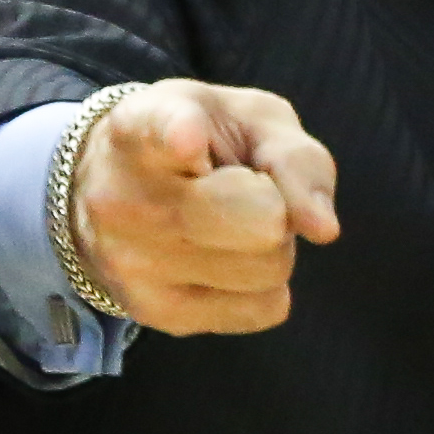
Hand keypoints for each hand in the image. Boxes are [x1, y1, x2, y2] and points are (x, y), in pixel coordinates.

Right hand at [71, 79, 338, 334]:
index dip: (180, 134)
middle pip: (263, 220)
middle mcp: (123, 199)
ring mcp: (132, 264)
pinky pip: (266, 309)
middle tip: (245, 189)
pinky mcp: (156, 313)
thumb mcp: (251, 120)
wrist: (110, 187)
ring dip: (269, 246)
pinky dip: (262, 286)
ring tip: (227, 222)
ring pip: (269, 269)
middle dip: (277, 205)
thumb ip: (296, 159)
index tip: (187, 139)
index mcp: (140, 128)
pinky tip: (219, 256)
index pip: (162, 133)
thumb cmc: (201, 142)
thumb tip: (324, 230)